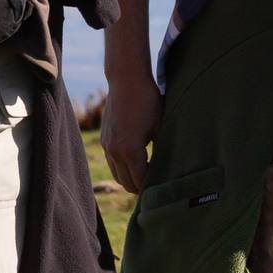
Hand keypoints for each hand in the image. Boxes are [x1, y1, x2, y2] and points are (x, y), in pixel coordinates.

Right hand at [100, 69, 161, 193]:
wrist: (126, 80)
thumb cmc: (148, 102)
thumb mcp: (160, 126)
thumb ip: (161, 149)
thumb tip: (168, 167)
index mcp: (130, 150)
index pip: (140, 180)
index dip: (151, 188)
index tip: (163, 191)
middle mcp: (114, 151)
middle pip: (126, 182)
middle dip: (140, 187)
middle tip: (156, 188)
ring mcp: (106, 146)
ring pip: (117, 174)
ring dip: (130, 178)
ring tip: (146, 178)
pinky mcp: (104, 139)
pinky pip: (112, 162)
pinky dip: (122, 168)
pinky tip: (135, 164)